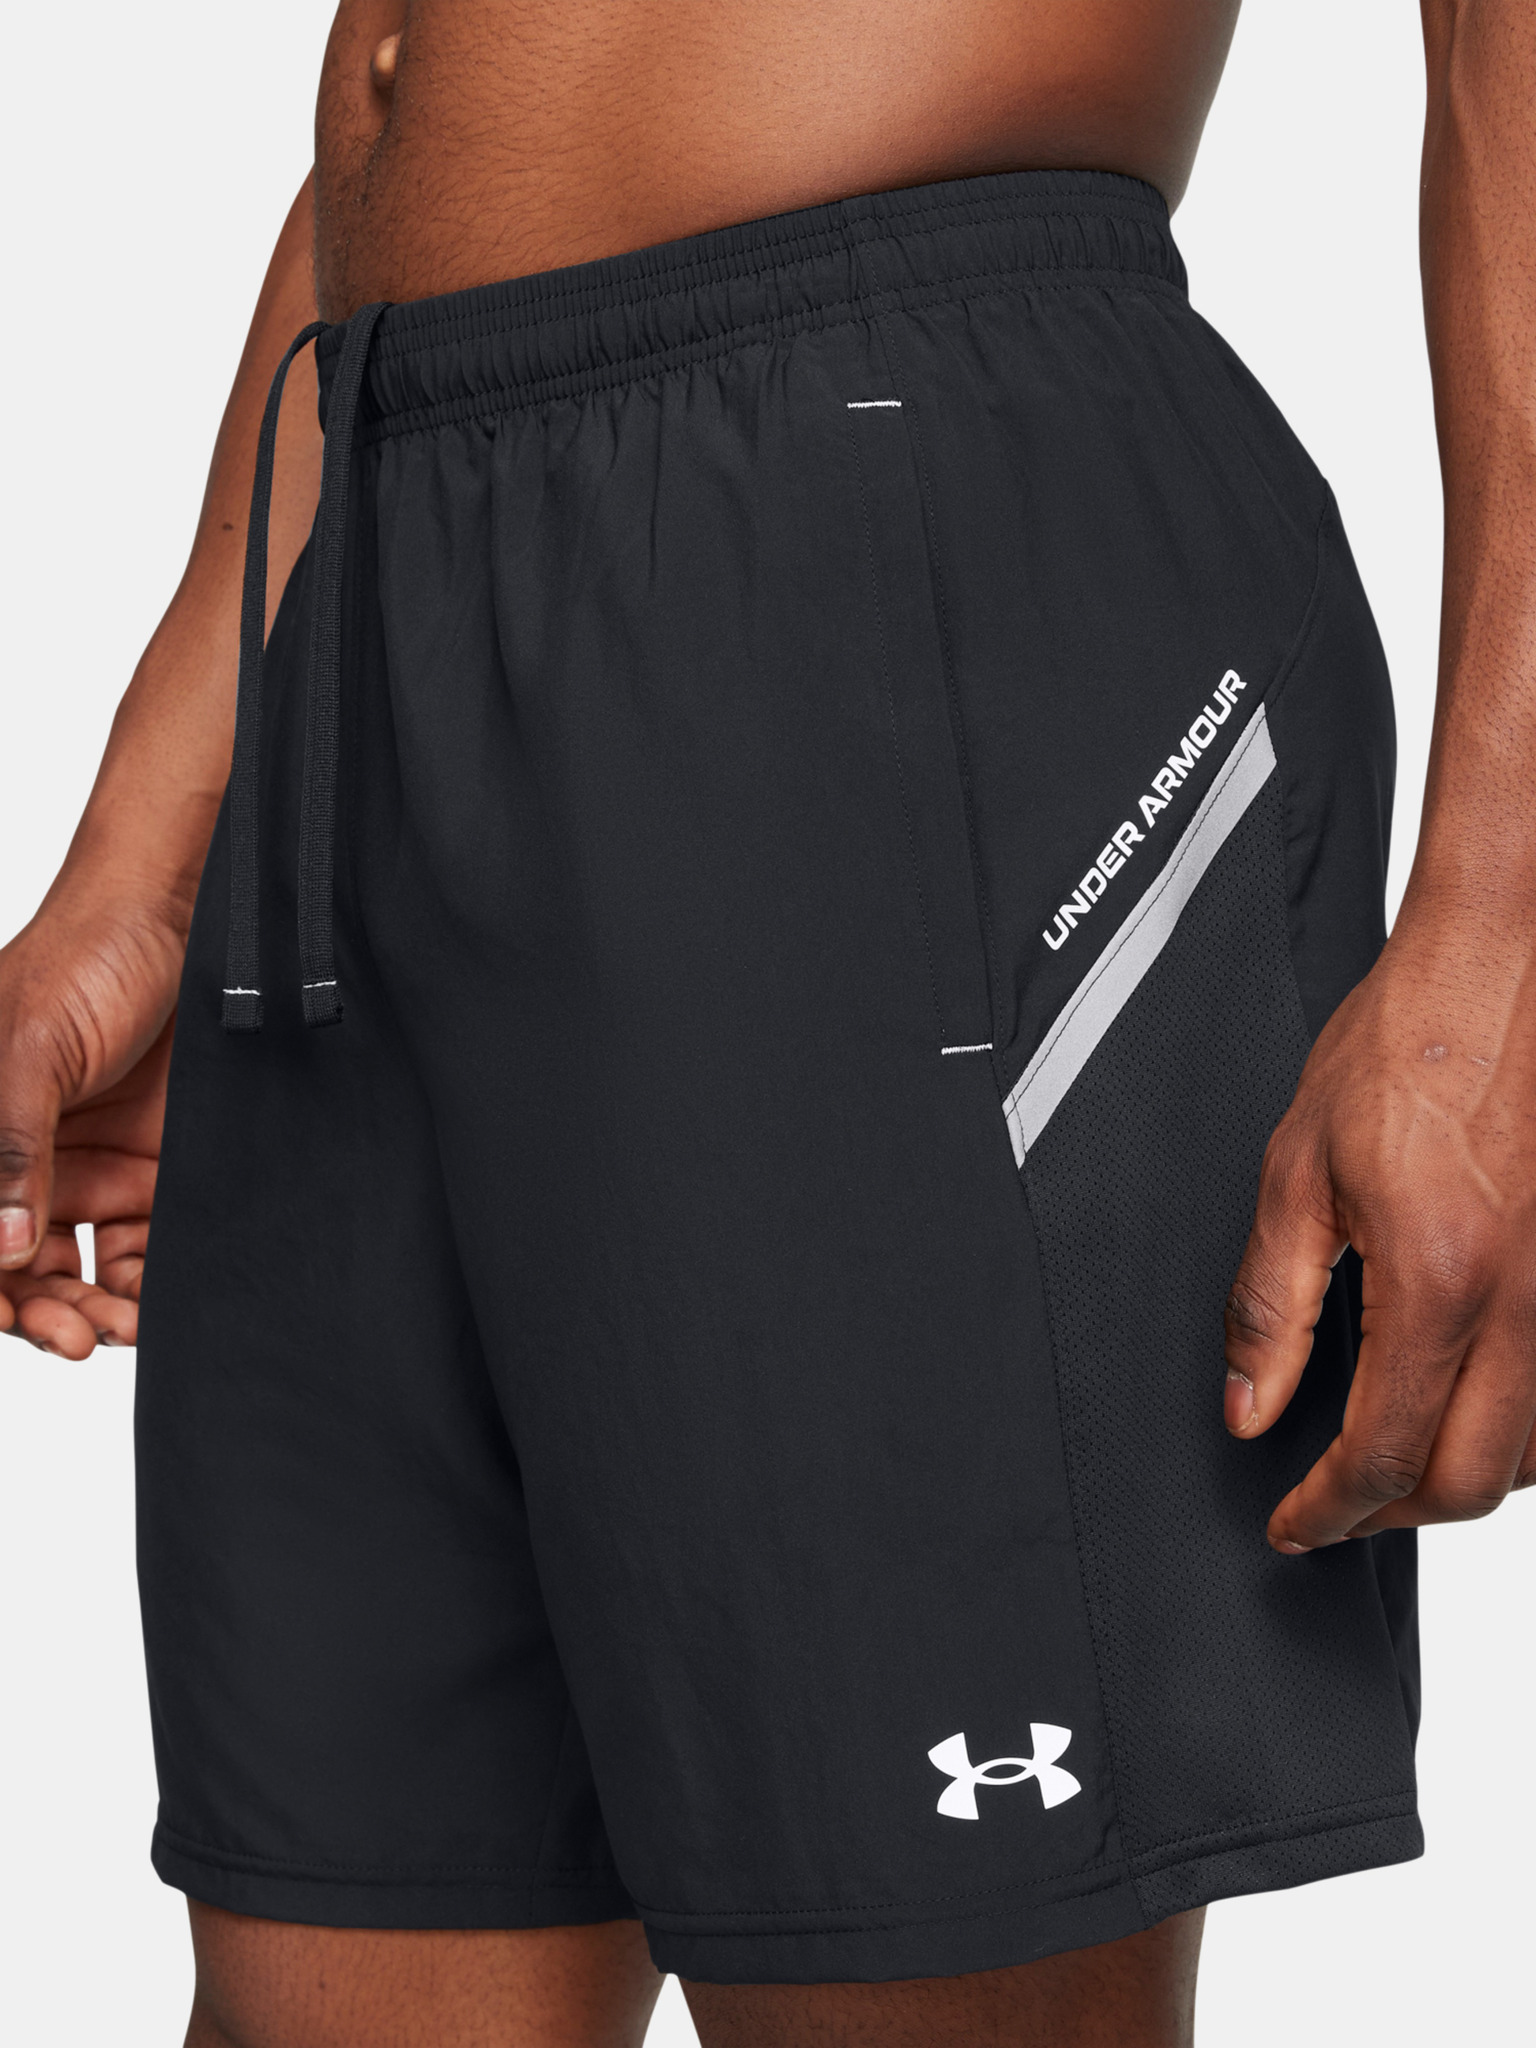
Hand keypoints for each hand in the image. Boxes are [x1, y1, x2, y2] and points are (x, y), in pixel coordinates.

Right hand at [0, 900, 183, 1355]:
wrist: (185, 916)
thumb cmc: (86, 957)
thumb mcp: (33, 1048)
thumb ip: (8, 1144)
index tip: (4, 1320)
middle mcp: (22, 1162)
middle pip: (14, 1270)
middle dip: (38, 1314)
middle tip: (74, 1338)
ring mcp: (87, 1170)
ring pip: (77, 1275)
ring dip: (93, 1312)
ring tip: (118, 1328)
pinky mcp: (153, 1171)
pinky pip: (140, 1252)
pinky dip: (144, 1287)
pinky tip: (155, 1303)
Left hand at [1223, 913, 1535, 1549]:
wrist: (1503, 968)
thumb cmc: (1402, 1048)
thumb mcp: (1297, 1173)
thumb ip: (1273, 1307)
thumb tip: (1250, 1409)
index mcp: (1440, 1280)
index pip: (1385, 1453)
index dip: (1329, 1510)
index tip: (1291, 1524)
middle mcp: (1530, 1302)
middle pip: (1477, 1480)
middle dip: (1394, 1515)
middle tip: (1332, 1509)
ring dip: (1462, 1474)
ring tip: (1389, 1460)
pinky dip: (1519, 1428)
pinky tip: (1467, 1403)